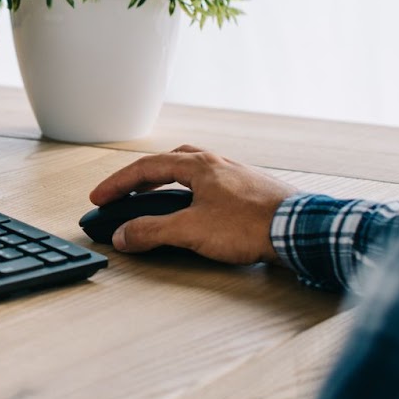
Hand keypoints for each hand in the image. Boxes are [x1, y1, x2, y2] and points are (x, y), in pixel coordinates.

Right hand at [89, 146, 296, 264]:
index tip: (100, 198)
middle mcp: (217, 165)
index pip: (146, 168)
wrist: (299, 231)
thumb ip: (152, 232)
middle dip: (141, 179)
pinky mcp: (250, 194)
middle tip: (123, 195)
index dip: (118, 184)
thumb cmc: (252, 224)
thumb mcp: (191, 230)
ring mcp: (236, 177)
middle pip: (168, 164)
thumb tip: (124, 235)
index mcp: (199, 166)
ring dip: (167, 185)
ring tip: (154, 201)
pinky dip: (190, 195)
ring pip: (191, 173)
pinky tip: (195, 210)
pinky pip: (210, 187)